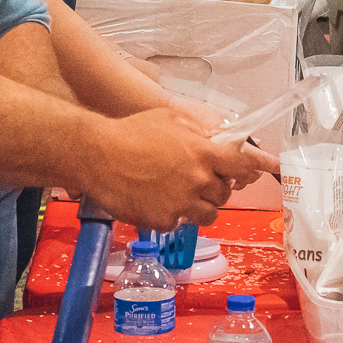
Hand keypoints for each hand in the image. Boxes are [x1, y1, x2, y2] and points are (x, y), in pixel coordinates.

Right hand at [85, 108, 274, 228]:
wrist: (98, 154)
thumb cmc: (131, 131)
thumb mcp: (171, 119)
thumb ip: (200, 132)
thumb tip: (218, 139)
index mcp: (203, 152)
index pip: (241, 167)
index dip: (244, 171)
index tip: (244, 174)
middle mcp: (197, 179)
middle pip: (224, 194)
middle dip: (215, 189)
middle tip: (199, 183)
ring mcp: (181, 202)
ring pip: (208, 214)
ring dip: (200, 207)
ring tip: (183, 197)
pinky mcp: (164, 220)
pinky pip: (179, 223)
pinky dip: (172, 216)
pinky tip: (157, 202)